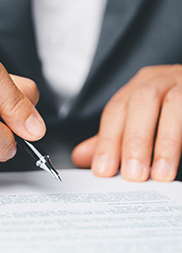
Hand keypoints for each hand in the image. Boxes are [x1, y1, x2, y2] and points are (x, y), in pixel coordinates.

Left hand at [72, 65, 181, 181]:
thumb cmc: (171, 108)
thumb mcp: (138, 120)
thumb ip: (112, 138)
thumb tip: (81, 157)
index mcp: (140, 85)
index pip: (116, 109)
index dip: (108, 140)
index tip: (103, 169)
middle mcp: (164, 79)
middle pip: (143, 101)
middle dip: (135, 140)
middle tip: (133, 174)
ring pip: (176, 104)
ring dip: (166, 142)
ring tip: (160, 174)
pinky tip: (181, 163)